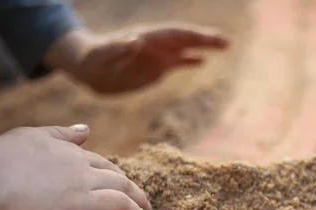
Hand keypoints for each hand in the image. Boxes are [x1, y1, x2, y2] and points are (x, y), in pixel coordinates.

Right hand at [0, 125, 154, 209]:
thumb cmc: (1, 154)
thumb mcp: (37, 135)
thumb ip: (64, 134)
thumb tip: (86, 129)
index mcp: (76, 157)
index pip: (109, 170)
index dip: (125, 182)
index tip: (133, 191)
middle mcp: (83, 178)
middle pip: (123, 188)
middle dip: (140, 201)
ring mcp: (77, 202)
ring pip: (120, 209)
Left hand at [45, 24, 228, 93]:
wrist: (88, 69)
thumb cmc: (94, 60)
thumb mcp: (103, 55)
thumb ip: (119, 47)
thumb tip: (136, 40)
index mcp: (146, 39)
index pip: (174, 34)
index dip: (194, 36)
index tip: (210, 39)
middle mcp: (156, 45)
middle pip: (185, 38)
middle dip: (205, 39)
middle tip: (227, 42)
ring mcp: (157, 56)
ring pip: (185, 48)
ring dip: (203, 47)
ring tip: (223, 46)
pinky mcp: (155, 68)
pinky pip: (176, 62)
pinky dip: (189, 61)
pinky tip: (202, 62)